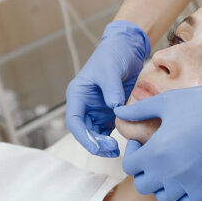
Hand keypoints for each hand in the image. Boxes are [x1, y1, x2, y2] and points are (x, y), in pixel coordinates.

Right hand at [65, 20, 149, 155]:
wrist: (127, 49)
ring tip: (117, 151)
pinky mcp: (110, 113)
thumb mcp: (111, 69)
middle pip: (84, 131)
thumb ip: (111, 88)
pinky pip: (109, 131)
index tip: (96, 146)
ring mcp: (97, 110)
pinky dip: (113, 139)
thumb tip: (114, 107)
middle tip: (111, 150)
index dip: (83, 136)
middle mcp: (85, 105)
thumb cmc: (114, 55)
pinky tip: (125, 142)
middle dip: (95, 144)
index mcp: (78, 94)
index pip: (74, 121)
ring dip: (104, 145)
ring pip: (96, 134)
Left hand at [113, 62, 201, 200]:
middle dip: (143, 170)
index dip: (131, 154)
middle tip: (152, 155)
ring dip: (161, 184)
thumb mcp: (164, 102)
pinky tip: (183, 176)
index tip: (140, 143)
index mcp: (155, 152)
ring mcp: (188, 183)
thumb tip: (118, 112)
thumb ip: (138, 111)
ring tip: (168, 166)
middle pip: (142, 184)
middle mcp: (169, 172)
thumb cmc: (200, 103)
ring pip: (162, 197)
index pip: (129, 166)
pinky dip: (179, 194)